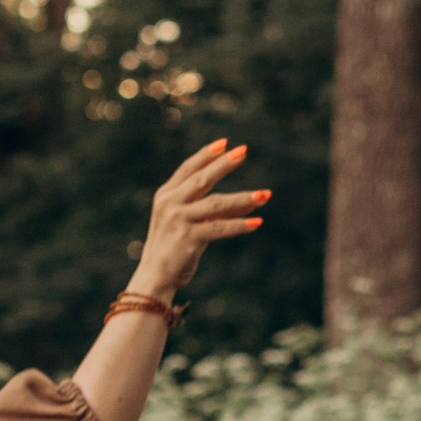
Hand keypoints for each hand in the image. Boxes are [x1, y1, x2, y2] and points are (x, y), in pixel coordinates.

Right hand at [128, 138, 268, 298]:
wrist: (155, 276)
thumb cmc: (175, 247)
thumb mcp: (191, 222)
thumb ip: (215, 209)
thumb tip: (253, 199)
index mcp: (166, 195)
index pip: (188, 169)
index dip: (206, 155)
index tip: (225, 144)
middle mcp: (170, 204)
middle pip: (202, 179)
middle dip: (223, 165)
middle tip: (243, 151)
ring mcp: (178, 220)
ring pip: (216, 204)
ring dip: (243, 198)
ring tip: (266, 194)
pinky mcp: (189, 238)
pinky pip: (220, 228)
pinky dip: (240, 225)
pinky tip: (257, 222)